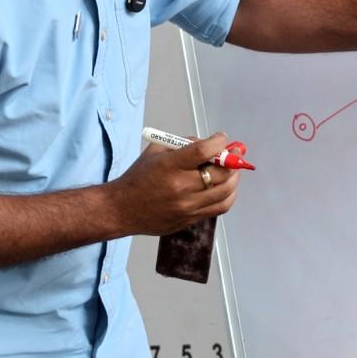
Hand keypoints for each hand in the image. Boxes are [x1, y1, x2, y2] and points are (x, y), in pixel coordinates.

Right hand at [106, 132, 238, 235]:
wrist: (122, 209)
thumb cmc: (138, 178)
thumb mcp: (156, 152)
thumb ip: (182, 145)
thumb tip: (209, 143)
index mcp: (170, 166)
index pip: (203, 151)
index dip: (219, 142)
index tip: (222, 137)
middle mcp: (180, 188)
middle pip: (220, 173)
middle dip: (232, 160)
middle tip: (234, 153)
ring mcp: (187, 206)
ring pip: (225, 192)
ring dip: (233, 178)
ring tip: (232, 170)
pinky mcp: (190, 219)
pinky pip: (219, 208)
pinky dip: (228, 195)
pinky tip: (226, 187)